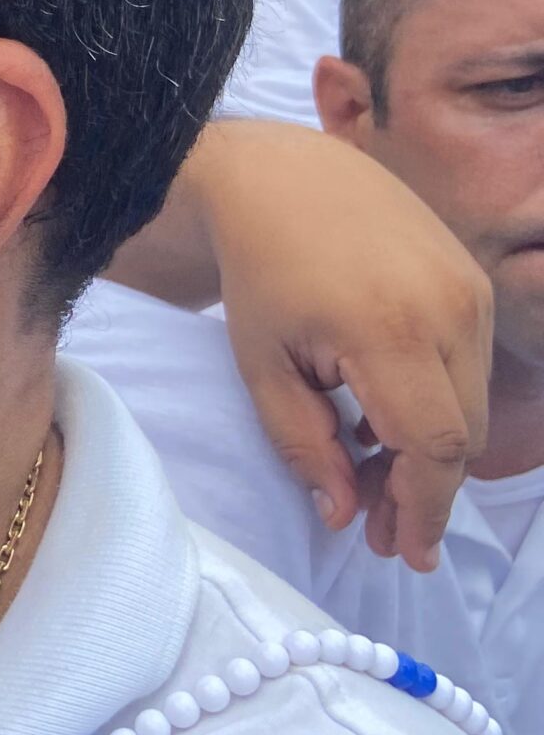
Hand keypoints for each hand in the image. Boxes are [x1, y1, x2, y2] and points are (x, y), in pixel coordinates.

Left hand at [200, 123, 491, 568]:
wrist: (280, 179)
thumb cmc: (260, 274)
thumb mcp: (263, 367)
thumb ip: (305, 445)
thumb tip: (345, 515)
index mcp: (391, 329)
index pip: (434, 446)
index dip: (423, 510)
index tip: (405, 555)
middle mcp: (449, 306)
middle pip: (461, 434)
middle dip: (422, 492)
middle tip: (375, 530)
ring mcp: (470, 288)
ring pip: (471, 405)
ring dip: (430, 453)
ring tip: (372, 479)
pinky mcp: (473, 280)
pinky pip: (470, 368)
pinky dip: (437, 406)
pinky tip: (384, 425)